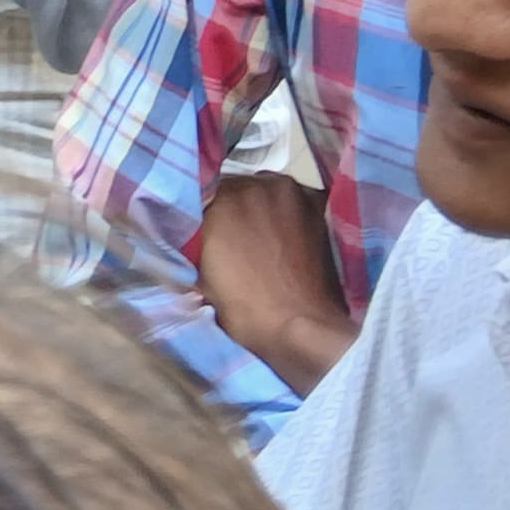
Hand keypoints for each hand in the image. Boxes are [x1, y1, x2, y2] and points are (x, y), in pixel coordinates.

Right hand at [202, 166, 362, 395]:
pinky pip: (294, 199)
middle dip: (233, 206)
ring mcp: (291, 191)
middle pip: (235, 187)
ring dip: (261, 206)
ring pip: (265, 190)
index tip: (204, 231)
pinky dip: (288, 211)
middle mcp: (254, 183)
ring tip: (265, 236)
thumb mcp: (199, 274)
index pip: (199, 191)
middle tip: (235, 236)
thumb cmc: (244, 307)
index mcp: (217, 199)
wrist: (302, 325)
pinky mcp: (318, 204)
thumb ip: (192, 240)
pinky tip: (287, 233)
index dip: (201, 213)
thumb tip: (190, 228)